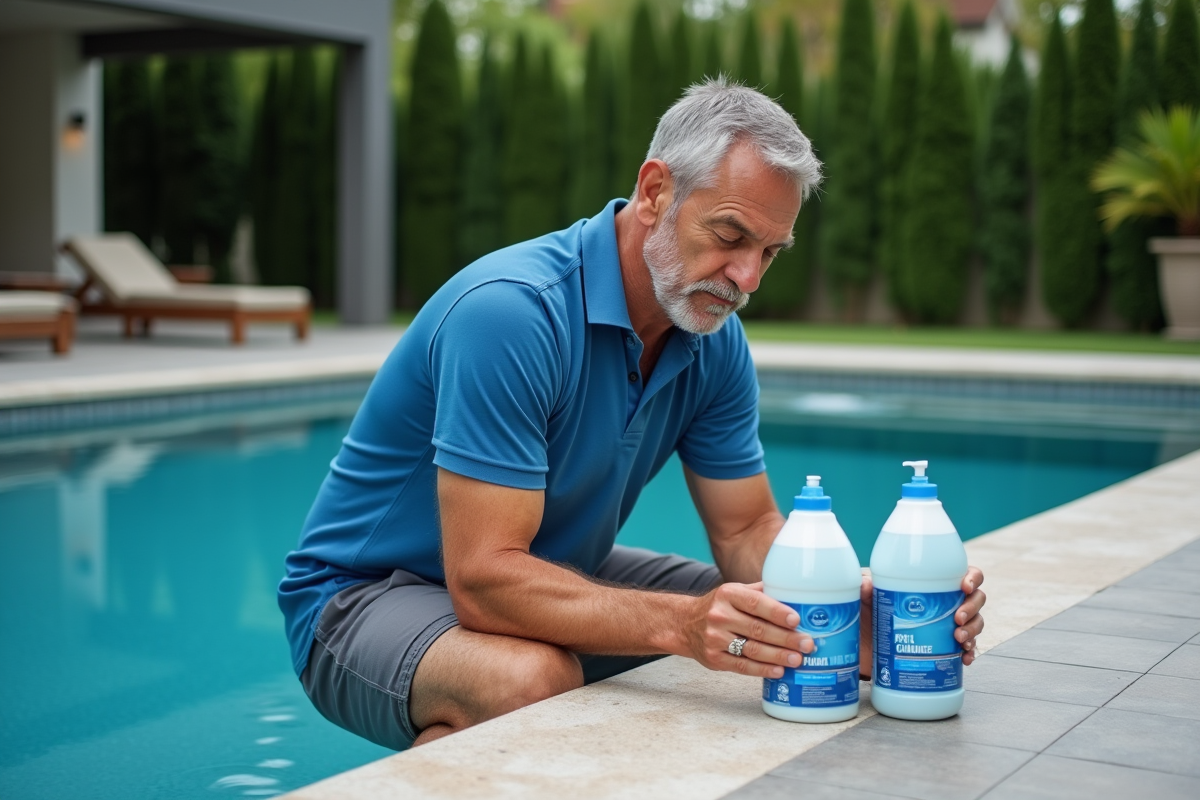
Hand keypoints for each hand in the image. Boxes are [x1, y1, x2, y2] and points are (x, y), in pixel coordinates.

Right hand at [683, 582, 813, 677]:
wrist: (685, 623)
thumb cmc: (719, 606)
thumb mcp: (735, 591)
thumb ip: (761, 592)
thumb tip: (794, 592)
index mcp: (728, 594)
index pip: (755, 603)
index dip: (777, 612)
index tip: (796, 620)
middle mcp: (719, 615)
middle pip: (758, 629)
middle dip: (786, 638)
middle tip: (807, 644)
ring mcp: (715, 638)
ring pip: (752, 650)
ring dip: (778, 656)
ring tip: (798, 659)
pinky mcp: (714, 658)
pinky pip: (742, 666)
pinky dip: (762, 670)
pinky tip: (779, 670)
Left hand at [858, 565, 987, 675]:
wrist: (865, 644)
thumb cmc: (870, 611)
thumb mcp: (866, 597)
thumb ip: (864, 588)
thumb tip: (867, 583)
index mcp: (933, 583)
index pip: (965, 573)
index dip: (972, 578)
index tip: (964, 587)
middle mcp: (945, 602)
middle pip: (976, 599)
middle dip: (972, 609)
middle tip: (957, 619)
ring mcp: (948, 624)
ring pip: (976, 623)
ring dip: (973, 631)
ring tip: (959, 640)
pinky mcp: (945, 646)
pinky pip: (968, 647)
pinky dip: (970, 652)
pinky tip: (965, 658)